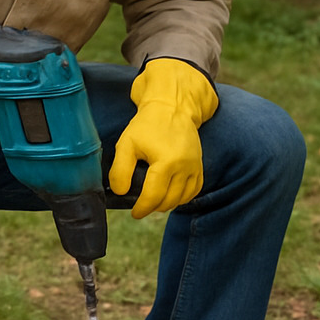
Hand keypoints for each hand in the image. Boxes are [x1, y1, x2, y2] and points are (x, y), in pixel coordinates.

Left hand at [108, 58, 218, 218]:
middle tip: (142, 206)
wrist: (172, 107)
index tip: (135, 212)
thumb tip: (121, 192)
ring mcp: (195, 167)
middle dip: (153, 207)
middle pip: (169, 201)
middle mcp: (184, 167)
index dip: (142, 208)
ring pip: (182, 199)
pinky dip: (182, 198)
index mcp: (166, 162)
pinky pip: (194, 191)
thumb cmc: (147, 125)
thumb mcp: (126, 144)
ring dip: (167, 204)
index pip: (154, 196)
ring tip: (154, 201)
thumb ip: (120, 170)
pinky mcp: (200, 166)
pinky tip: (170, 195)